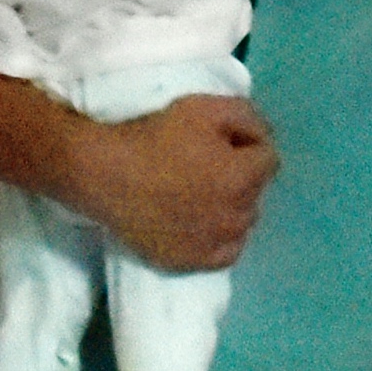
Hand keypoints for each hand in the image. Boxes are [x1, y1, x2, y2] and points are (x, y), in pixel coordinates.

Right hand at [44, 88, 276, 272]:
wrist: (103, 175)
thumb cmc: (152, 137)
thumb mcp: (203, 107)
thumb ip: (246, 117)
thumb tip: (264, 135)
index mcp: (242, 177)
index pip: (268, 159)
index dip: (247, 144)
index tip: (222, 140)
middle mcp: (236, 216)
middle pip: (256, 191)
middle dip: (242, 175)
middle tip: (210, 164)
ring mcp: (214, 244)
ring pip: (242, 223)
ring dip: (233, 207)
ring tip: (203, 194)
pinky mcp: (192, 262)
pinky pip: (226, 253)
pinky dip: (221, 238)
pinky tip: (202, 223)